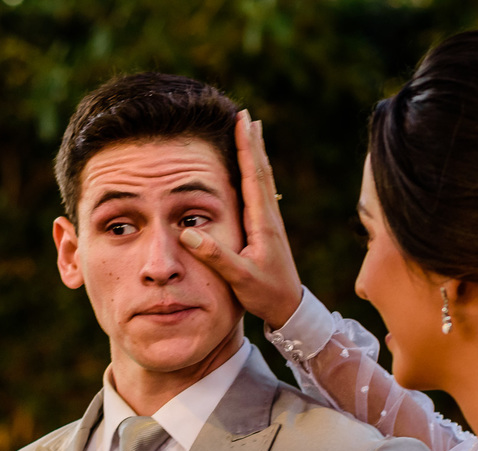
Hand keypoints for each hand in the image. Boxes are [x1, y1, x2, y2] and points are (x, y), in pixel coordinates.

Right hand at [180, 109, 302, 329]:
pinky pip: (262, 193)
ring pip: (264, 180)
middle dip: (253, 142)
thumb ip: (216, 257)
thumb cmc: (266, 294)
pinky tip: (253, 170)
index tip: (244, 121)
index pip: (254, 176)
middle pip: (261, 171)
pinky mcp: (269, 230)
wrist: (290, 308)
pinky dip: (257, 173)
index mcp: (262, 223)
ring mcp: (271, 223)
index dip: (248, 147)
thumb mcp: (239, 278)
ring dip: (257, 154)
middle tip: (247, 115)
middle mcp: (270, 218)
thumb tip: (188, 234)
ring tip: (252, 132)